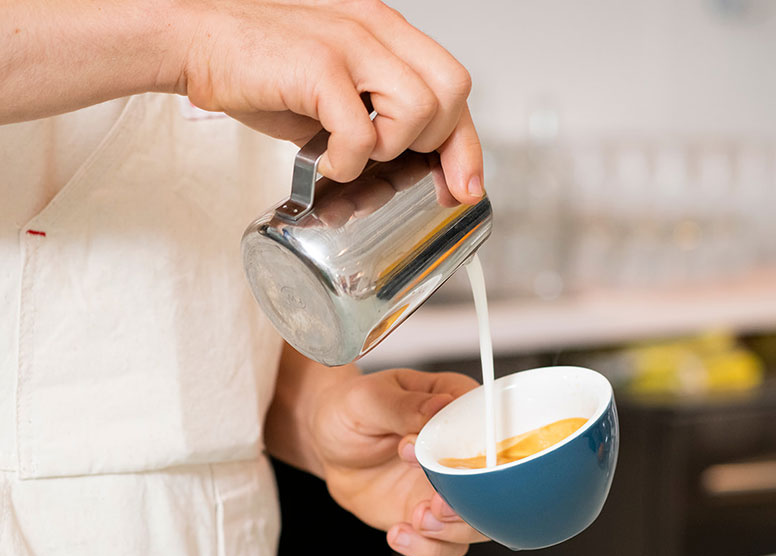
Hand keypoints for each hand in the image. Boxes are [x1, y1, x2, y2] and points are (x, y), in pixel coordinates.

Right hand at [1, 0, 482, 203]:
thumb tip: (410, 166)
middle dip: (438, 145)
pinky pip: (362, 131)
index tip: (463, 188)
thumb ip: (374, 112)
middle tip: (400, 169)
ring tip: (350, 155)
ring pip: (419, 110)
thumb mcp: (333, 88)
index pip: (455, 85)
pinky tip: (325, 163)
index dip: (467, 144)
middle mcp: (376, 29)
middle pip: (453, 92)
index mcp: (385, 31)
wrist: (191, 41)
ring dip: (390, 149)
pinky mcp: (318, 66)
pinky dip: (349, 162)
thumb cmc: (259, 69)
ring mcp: (349, 43)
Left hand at [269, 353, 489, 555]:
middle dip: (468, 503)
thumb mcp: (369, 400)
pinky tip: (399, 533)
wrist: (328, 446)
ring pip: (480, 523)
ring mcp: (453, 488)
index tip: (438, 459)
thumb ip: (405, 407)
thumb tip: (439, 406)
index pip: (493, 433)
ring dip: (452, 531)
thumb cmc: (351, 410)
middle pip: (495, 486)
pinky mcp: (435, 518)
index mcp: (459, 408)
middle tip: (433, 504)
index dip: (475, 454)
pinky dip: (429, 549)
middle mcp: (464, 452)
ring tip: (415, 519)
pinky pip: (449, 546)